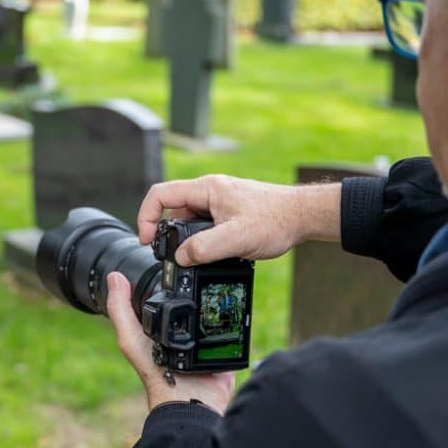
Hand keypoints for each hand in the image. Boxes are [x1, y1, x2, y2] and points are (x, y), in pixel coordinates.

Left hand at [106, 272, 234, 412]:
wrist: (187, 400)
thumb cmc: (155, 372)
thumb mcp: (130, 338)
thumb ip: (120, 309)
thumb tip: (114, 277)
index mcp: (162, 325)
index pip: (166, 294)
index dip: (168, 278)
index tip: (175, 257)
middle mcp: (184, 330)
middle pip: (192, 298)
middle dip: (196, 284)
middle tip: (200, 264)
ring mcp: (206, 338)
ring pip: (213, 309)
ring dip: (215, 297)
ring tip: (218, 276)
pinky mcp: (224, 346)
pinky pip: (232, 326)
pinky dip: (232, 315)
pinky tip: (233, 297)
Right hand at [138, 175, 341, 266]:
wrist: (301, 216)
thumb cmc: (275, 219)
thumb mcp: (237, 238)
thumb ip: (205, 248)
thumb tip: (180, 257)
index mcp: (206, 189)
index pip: (161, 194)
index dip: (146, 216)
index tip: (147, 240)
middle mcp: (209, 192)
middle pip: (172, 209)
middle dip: (166, 233)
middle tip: (168, 256)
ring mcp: (218, 202)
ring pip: (188, 219)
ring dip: (186, 239)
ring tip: (194, 258)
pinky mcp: (227, 213)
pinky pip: (203, 225)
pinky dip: (201, 240)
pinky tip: (211, 255)